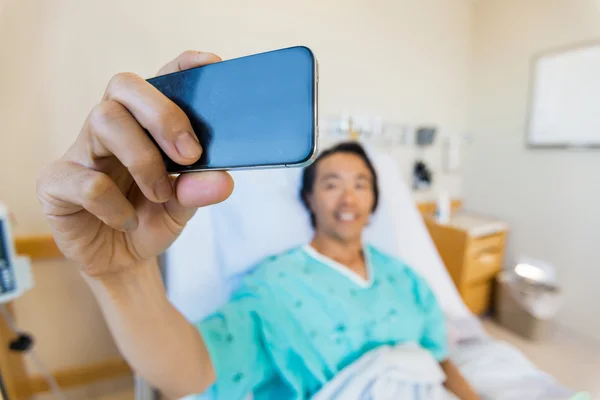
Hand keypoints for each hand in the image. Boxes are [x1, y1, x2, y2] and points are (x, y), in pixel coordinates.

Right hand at [37, 51, 233, 276]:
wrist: (122, 260)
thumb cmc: (151, 219)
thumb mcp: (183, 207)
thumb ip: (199, 190)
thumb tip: (222, 180)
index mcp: (144, 123)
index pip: (159, 79)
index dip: (182, 66)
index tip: (211, 65)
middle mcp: (111, 126)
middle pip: (125, 86)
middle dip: (163, 114)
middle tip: (190, 154)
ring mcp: (81, 150)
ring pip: (105, 119)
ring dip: (143, 160)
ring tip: (160, 195)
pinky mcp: (56, 181)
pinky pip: (88, 182)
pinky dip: (118, 207)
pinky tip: (127, 221)